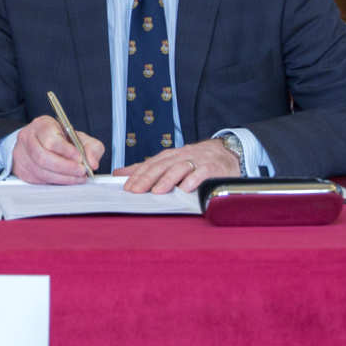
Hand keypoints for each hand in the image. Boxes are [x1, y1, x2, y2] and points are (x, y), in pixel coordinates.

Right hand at [10, 115, 102, 184]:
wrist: (41, 143)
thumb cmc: (60, 139)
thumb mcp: (78, 137)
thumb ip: (91, 147)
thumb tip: (92, 163)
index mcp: (42, 125)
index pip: (51, 140)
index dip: (66, 151)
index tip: (80, 158)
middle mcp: (28, 138)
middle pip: (43, 158)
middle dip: (66, 167)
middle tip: (81, 171)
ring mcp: (22, 155)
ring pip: (41, 171)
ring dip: (63, 177)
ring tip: (78, 177)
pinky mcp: (22, 170)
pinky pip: (39, 180)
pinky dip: (56, 182)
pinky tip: (67, 180)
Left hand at [113, 137, 241, 193]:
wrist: (226, 153)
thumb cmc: (195, 161)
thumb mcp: (170, 162)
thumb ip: (146, 168)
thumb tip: (119, 174)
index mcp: (170, 156)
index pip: (150, 164)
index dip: (138, 175)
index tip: (127, 187)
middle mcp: (181, 156)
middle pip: (161, 166)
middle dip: (147, 178)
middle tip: (136, 191)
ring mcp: (197, 161)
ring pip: (179, 168)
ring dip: (167, 180)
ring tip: (157, 191)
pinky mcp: (212, 168)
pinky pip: (202, 173)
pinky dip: (193, 180)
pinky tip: (186, 188)